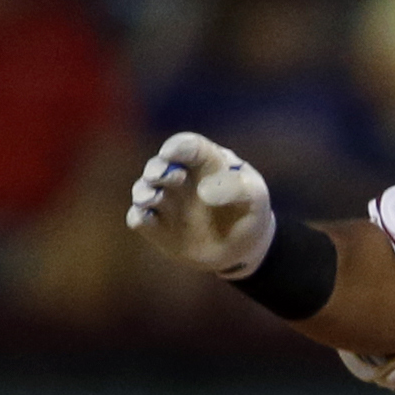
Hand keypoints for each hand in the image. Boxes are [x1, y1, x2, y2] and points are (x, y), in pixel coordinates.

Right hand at [126, 132, 274, 277]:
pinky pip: (139, 219)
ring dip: (144, 191)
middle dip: (157, 169)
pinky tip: (143, 217)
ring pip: (144, 190)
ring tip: (153, 197)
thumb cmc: (249, 213)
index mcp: (204, 162)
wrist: (242, 249)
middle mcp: (179, 178)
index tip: (172, 153)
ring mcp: (165, 201)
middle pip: (159, 165)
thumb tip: (204, 191)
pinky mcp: (156, 226)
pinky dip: (138, 217)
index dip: (178, 147)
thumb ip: (238, 187)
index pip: (188, 146)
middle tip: (160, 175)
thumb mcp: (256, 197)